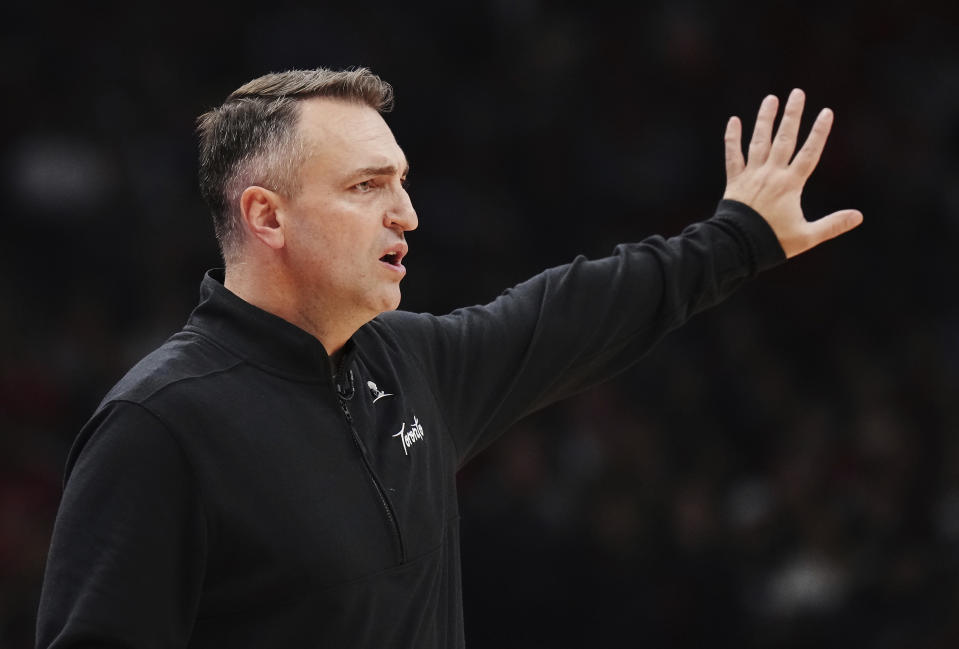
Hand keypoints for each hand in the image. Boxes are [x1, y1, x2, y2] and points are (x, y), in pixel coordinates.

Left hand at [723, 88, 862, 257]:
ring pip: (759, 142)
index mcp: (790, 185)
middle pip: (784, 139)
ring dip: (765, 119)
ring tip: (771, 99)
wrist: (737, 247)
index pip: (809, 153)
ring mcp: (751, 176)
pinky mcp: (734, 182)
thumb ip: (832, 224)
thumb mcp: (807, 237)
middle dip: (792, 115)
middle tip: (797, 93)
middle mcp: (771, 175)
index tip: (826, 112)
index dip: (819, 133)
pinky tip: (733, 120)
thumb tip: (859, 216)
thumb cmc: (772, 242)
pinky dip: (732, 139)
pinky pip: (733, 156)